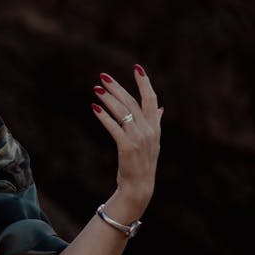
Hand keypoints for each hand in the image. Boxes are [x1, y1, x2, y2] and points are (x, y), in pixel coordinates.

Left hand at [92, 64, 161, 209]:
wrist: (140, 186)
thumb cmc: (142, 162)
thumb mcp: (153, 141)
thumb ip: (155, 122)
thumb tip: (160, 108)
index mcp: (155, 126)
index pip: (151, 99)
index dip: (144, 83)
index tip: (137, 68)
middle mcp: (149, 130)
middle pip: (132, 102)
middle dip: (117, 88)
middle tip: (104, 76)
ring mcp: (139, 139)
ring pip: (122, 112)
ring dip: (108, 99)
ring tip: (96, 89)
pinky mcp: (127, 147)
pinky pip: (114, 127)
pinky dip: (104, 117)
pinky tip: (94, 108)